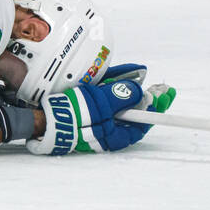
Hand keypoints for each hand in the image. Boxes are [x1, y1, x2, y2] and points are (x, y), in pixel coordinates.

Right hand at [27, 80, 175, 154]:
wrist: (43, 120)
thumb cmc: (73, 115)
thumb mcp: (102, 103)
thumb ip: (122, 95)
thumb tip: (139, 91)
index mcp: (117, 134)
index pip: (143, 121)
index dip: (157, 106)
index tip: (166, 94)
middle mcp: (109, 130)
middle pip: (133, 112)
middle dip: (145, 97)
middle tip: (160, 87)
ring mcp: (96, 121)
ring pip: (118, 104)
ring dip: (127, 89)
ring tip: (137, 74)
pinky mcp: (84, 113)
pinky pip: (102, 100)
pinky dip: (110, 88)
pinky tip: (116, 76)